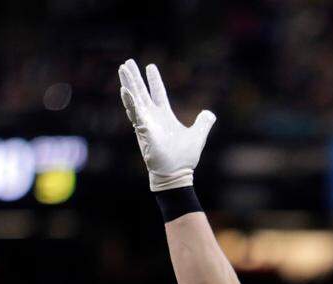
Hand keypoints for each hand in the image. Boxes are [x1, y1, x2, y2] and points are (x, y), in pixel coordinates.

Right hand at [118, 59, 215, 191]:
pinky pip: (135, 114)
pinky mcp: (143, 130)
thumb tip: (210, 113)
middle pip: (142, 92)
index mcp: (164, 116)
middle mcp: (152, 117)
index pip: (158, 93)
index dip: (154, 80)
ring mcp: (146, 123)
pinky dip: (130, 102)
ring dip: (128, 84)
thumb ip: (203, 123)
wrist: (177, 173)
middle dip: (135, 77)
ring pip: (134, 99)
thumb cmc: (184, 157)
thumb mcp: (198, 136)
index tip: (150, 66)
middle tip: (127, 62)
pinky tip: (125, 90)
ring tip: (122, 68)